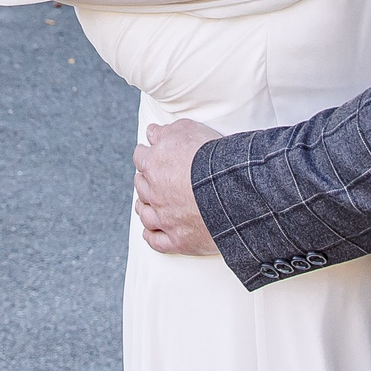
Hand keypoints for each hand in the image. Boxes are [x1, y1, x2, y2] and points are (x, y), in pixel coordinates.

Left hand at [132, 120, 220, 256]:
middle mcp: (154, 193)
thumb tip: (152, 132)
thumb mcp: (187, 129)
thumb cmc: (210, 156)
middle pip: (141, 186)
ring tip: (146, 205)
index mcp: (154, 165)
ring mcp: (165, 218)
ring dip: (144, 208)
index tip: (149, 155)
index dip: (146, 155)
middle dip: (145, 181)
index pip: (140, 157)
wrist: (230, 189)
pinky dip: (151, 237)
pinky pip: (157, 241)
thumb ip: (165, 131)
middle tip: (151, 179)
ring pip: (145, 215)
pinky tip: (150, 233)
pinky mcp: (178, 240)